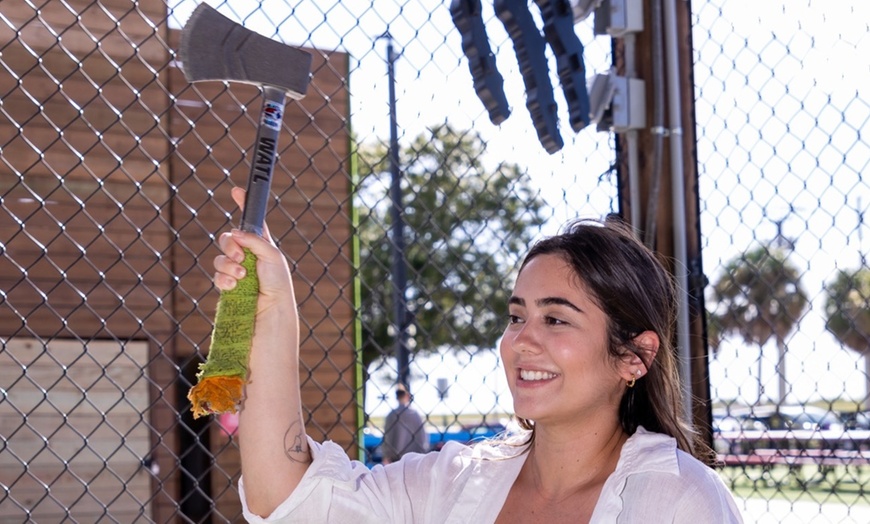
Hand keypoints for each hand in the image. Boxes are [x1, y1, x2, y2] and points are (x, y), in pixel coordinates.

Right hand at [213, 187, 293, 310]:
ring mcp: (236, 271)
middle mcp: (248, 255)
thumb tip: (234, 233)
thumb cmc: (277, 283)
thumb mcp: (272, 255)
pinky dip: (224, 278)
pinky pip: (218, 276)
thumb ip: (254, 240)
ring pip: (220, 258)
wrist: (271, 311)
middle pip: (228, 239)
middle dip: (230, 245)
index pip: (251, 222)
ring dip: (229, 265)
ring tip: (242, 276)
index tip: (236, 191)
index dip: (243, 205)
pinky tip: (234, 286)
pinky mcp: (228, 286)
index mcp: (261, 245)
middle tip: (240, 257)